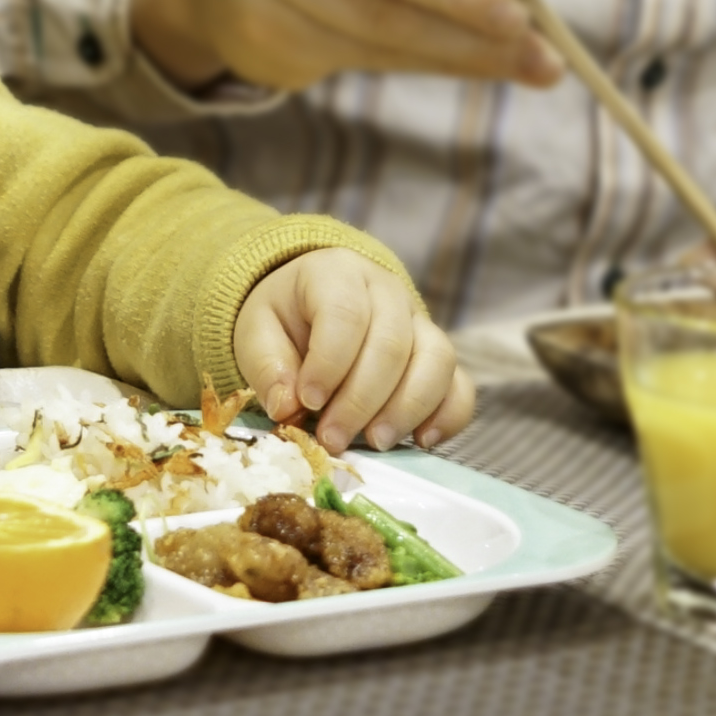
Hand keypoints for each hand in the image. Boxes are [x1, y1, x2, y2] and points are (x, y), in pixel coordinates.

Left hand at [233, 248, 475, 451]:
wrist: (311, 305)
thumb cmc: (284, 319)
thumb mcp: (256, 332)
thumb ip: (267, 366)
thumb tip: (287, 408)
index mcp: (336, 273)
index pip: (345, 315)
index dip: (329, 363)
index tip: (308, 403)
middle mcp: (387, 291)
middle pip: (391, 344)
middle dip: (361, 400)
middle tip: (333, 439)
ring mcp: (420, 321)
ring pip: (435, 360)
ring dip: (406, 409)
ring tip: (374, 442)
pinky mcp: (438, 356)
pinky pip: (459, 384)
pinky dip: (448, 415)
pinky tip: (421, 441)